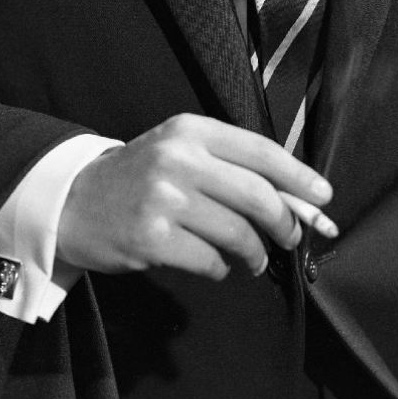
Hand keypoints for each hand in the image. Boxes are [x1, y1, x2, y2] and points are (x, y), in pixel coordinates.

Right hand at [56, 113, 335, 280]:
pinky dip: (222, 268)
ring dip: (255, 252)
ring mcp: (164, 199)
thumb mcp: (181, 152)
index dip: (298, 176)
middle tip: (291, 237)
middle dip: (285, 221)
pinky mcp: (152, 238)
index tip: (323, 197)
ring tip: (254, 259)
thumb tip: (295, 198)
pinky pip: (210, 260)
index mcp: (192, 130)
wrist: (74, 200)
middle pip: (257, 194)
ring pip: (237, 232)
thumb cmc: (141, 177)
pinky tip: (216, 264)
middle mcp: (179, 158)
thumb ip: (230, 166)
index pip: (260, 150)